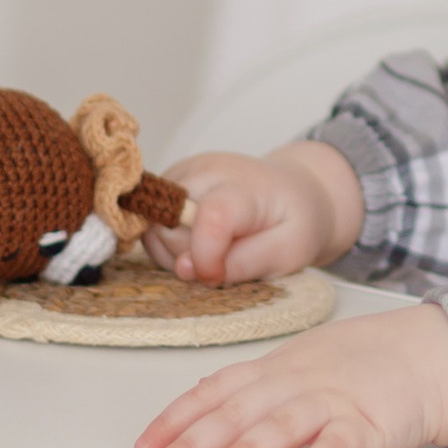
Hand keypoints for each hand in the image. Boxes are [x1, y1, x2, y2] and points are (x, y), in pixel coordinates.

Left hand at [134, 305, 447, 447]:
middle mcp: (298, 382)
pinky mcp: (370, 425)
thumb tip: (210, 401)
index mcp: (277, 368)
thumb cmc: (369, 362)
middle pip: (239, 410)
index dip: (177, 417)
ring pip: (284, 423)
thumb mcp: (304, 362)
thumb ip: (261, 385)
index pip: (215, 390)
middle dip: (195, 440)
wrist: (435, 355)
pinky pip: (338, 446)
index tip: (145, 446)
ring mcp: (334, 401)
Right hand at [144, 141, 363, 284]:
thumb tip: (187, 269)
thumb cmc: (296, 223)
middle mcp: (207, 170)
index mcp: (246, 187)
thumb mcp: (289, 253)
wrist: (295, 191)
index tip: (216, 277)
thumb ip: (241, 265)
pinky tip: (200, 239)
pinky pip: (151, 221)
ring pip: (153, 226)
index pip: (211, 217)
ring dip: (177, 252)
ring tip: (215, 249)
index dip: (206, 258)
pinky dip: (170, 241)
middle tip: (225, 260)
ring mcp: (185, 170)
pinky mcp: (170, 178)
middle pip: (169, 227)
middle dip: (190, 257)